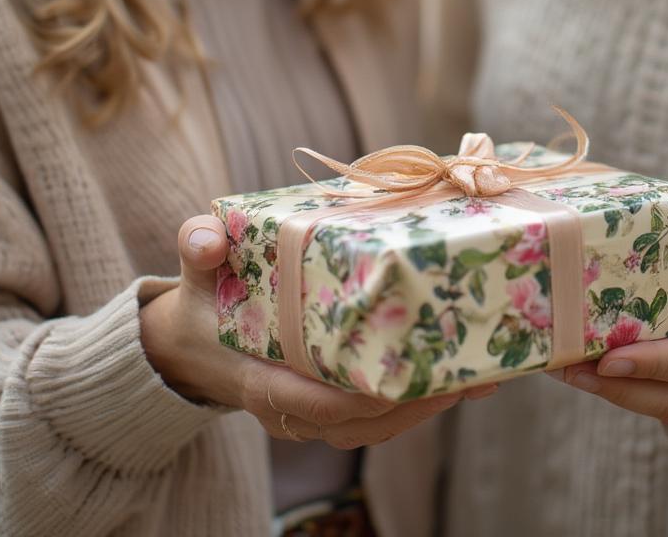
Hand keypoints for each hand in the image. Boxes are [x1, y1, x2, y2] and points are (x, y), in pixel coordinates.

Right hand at [140, 214, 493, 448]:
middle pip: (357, 423)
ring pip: (374, 428)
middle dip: (411, 404)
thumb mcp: (196, 271)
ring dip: (425, 407)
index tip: (398, 380)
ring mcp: (310, 415)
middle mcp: (288, 408)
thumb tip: (205, 239)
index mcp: (257, 379)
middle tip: (462, 373)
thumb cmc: (201, 302)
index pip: (310, 403)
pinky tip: (456, 378)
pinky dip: (415, 404)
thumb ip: (198, 248)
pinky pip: (376, 419)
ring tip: (475, 376)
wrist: (191, 344)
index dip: (354, 398)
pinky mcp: (328, 409)